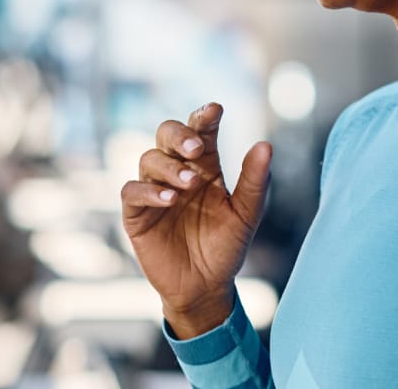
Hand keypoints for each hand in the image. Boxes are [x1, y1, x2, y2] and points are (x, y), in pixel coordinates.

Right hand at [120, 103, 272, 337]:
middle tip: (196, 148)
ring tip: (189, 182)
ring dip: (169, 166)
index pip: (201, 131)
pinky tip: (169, 199)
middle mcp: (177, 172)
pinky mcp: (137, 214)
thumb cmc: (226, 248)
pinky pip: (132, 191)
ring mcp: (154, 190)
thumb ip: (255, 181)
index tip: (215, 110)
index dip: (205, 117)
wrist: (206, 288)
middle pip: (167, 134)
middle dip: (180, 134)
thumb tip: (265, 144)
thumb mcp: (246, 215)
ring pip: (149, 158)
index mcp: (205, 166)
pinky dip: (148, 190)